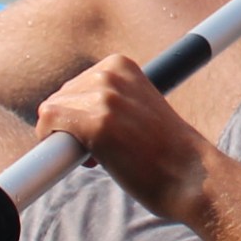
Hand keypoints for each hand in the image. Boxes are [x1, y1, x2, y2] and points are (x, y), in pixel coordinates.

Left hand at [35, 55, 204, 220]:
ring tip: (102, 156)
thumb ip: (108, 100)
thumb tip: (61, 114)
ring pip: (50, 111)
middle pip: (59, 97)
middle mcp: (110, 73)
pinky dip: (53, 145)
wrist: (192, 176)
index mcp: (120, 65)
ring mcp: (104, 96)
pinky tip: (88, 160)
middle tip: (103, 150)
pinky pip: (47, 125)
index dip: (80, 115)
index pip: (73, 87)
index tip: (104, 134)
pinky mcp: (97, 122)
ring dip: (65, 139)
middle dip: (71, 126)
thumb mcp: (137, 106)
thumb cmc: (166, 150)